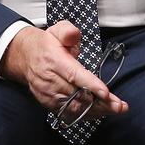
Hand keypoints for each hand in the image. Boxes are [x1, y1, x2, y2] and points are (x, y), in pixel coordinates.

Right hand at [0, 22, 127, 117]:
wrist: (24, 57)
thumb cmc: (46, 44)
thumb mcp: (57, 30)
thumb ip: (67, 31)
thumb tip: (74, 35)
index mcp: (53, 60)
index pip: (73, 74)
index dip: (90, 85)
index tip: (106, 93)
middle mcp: (49, 79)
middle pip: (77, 94)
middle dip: (100, 102)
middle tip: (119, 105)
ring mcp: (47, 93)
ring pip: (74, 107)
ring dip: (97, 110)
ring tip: (116, 109)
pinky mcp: (48, 103)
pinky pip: (69, 113)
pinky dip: (86, 114)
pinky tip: (101, 112)